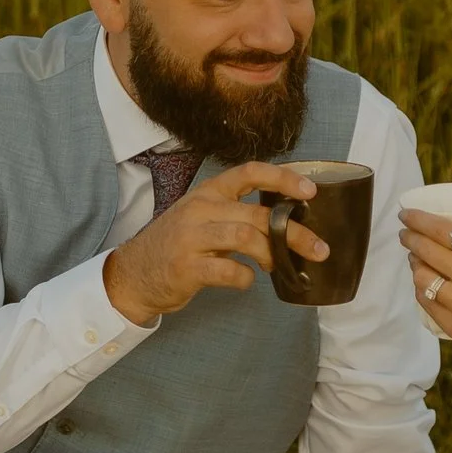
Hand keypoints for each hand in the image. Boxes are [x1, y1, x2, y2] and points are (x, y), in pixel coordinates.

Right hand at [103, 161, 331, 324]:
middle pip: (258, 214)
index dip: (283, 178)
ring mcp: (192, 238)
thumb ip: (236, 214)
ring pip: (247, 238)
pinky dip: (245, 278)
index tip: (310, 190)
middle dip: (294, 232)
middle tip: (319, 249)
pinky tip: (245, 280)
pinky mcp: (187, 267)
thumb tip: (285, 223)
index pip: (249, 172)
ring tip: (279, 267)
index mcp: (207, 193)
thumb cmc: (176, 247)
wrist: (133, 274)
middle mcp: (200, 209)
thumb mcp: (201, 218)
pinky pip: (229, 270)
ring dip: (273, 255)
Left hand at [398, 210, 451, 369]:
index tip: (407, 214)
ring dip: (414, 264)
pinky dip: (421, 289)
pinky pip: (427, 303)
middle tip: (405, 233)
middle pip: (427, 252)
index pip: (443, 231)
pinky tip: (422, 281)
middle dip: (410, 238)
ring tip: (414, 257)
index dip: (419, 220)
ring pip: (422, 278)